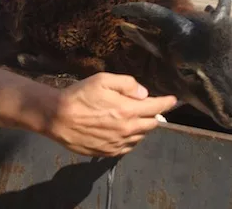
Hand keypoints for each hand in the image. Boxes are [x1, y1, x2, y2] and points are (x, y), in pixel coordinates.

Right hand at [47, 72, 176, 156]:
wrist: (57, 117)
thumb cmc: (80, 95)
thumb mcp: (103, 80)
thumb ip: (127, 84)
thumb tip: (144, 93)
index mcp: (128, 111)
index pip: (156, 108)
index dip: (167, 102)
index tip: (174, 100)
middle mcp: (127, 130)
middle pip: (151, 124)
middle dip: (154, 115)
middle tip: (149, 107)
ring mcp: (118, 143)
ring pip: (140, 137)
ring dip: (142, 127)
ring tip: (134, 118)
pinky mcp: (108, 152)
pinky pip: (128, 147)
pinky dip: (131, 138)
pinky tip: (123, 131)